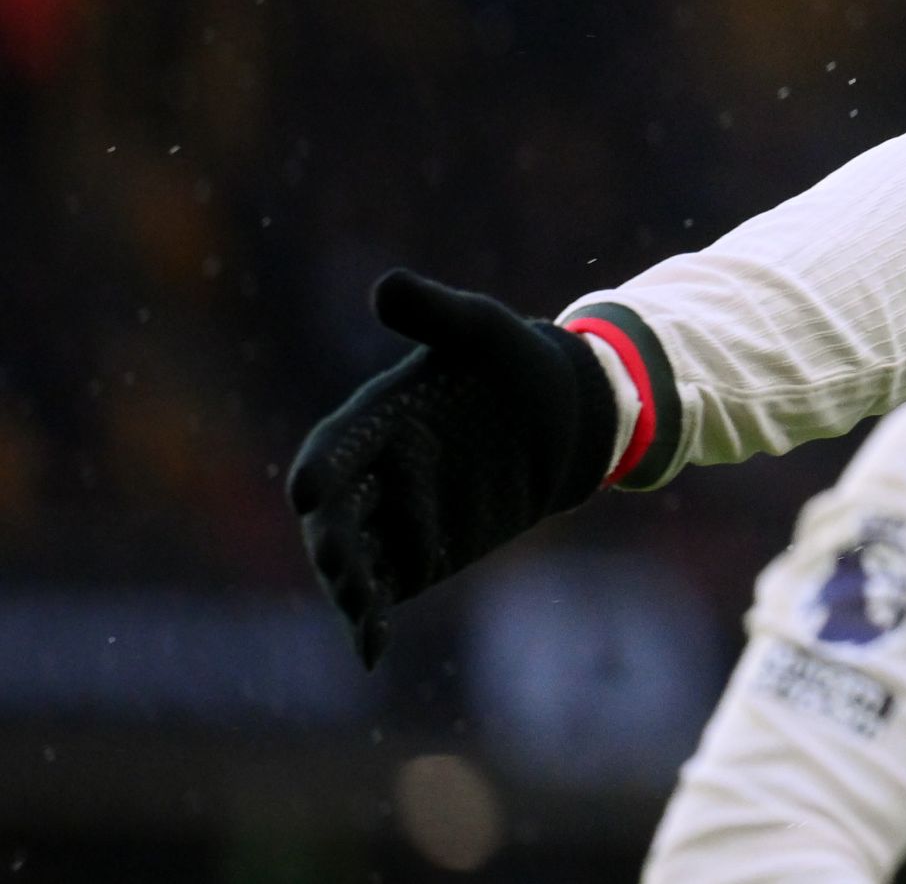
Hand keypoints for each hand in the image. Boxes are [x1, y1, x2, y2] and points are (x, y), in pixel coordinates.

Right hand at [287, 270, 619, 666]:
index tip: (309, 491)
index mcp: (374, 419)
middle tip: (336, 563)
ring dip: (349, 588)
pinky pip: (386, 590)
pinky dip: (373, 619)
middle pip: (335, 515)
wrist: (569, 415)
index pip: (333, 449)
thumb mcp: (484, 330)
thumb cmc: (518, 362)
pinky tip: (372, 647)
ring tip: (359, 610)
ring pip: (354, 561)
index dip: (321, 470)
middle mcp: (372, 474)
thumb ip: (438, 313)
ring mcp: (393, 518)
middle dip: (330, 540)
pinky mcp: (421, 554)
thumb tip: (386, 285)